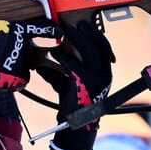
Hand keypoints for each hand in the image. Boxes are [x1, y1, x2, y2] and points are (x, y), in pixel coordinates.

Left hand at [38, 20, 114, 149]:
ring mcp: (97, 79)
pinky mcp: (84, 83)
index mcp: (105, 73)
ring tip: (65, 32)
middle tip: (75, 25)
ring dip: (77, 39)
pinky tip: (54, 51)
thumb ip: (64, 70)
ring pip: (89, 52)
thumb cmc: (73, 104)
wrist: (76, 125)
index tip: (86, 26)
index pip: (105, 48)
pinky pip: (73, 65)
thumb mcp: (71, 83)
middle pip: (99, 46)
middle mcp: (105, 74)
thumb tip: (45, 59)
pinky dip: (63, 56)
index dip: (96, 35)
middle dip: (87, 32)